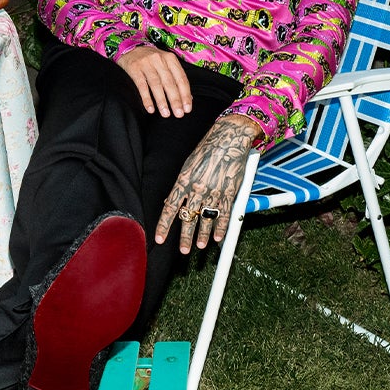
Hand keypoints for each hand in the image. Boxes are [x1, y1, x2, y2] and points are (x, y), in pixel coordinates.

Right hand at [114, 45, 192, 117]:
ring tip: (166, 114)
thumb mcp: (165, 64)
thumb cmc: (151, 60)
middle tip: (179, 114)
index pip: (181, 78)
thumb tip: (187, 98)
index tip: (187, 109)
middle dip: (175, 100)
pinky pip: (142, 85)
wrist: (129, 48)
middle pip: (169, 82)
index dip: (185, 95)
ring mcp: (146, 63)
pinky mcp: (134, 68)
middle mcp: (159, 59)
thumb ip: (176, 78)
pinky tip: (150, 109)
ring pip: (156, 84)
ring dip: (162, 101)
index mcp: (170, 59)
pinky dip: (146, 98)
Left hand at [154, 114, 261, 253]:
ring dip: (202, 235)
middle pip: (189, 218)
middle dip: (185, 237)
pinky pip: (224, 215)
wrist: (228, 140)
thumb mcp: (188, 166)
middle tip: (184, 250)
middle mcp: (198, 188)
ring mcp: (214, 192)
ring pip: (206, 219)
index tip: (160, 238)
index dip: (164, 225)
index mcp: (184, 180)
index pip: (170, 208)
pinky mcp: (230, 193)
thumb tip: (173, 202)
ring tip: (199, 245)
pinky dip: (221, 228)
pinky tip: (217, 237)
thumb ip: (181, 186)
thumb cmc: (206, 151)